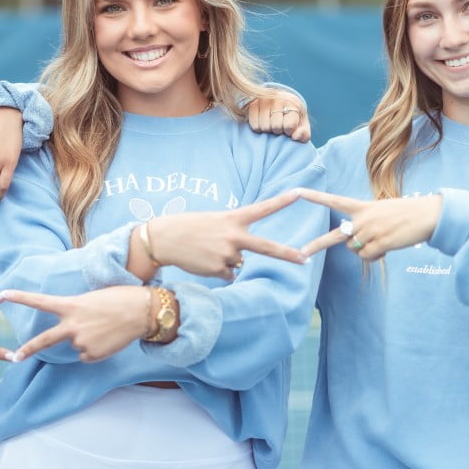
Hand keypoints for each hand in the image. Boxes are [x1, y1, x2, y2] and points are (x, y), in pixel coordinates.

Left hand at [2, 286, 152, 362]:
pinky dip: (95, 349)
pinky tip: (108, 339)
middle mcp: (72, 326)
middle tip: (15, 358)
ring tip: (105, 328)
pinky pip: (87, 355)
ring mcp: (81, 342)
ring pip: (76, 345)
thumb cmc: (120, 299)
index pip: (40, 301)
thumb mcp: (93, 299)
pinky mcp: (92, 355)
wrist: (143, 312)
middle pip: (44, 340)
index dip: (20, 297)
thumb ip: (77, 312)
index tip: (2, 294)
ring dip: (87, 339)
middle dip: (28, 349)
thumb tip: (74, 333)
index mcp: (71, 305)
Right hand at [130, 190, 307, 281]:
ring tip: (205, 250)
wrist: (163, 239)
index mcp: (232, 219)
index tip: (299, 193)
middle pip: (266, 248)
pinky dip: (218, 270)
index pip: (262, 209)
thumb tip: (240, 261)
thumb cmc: (188, 228)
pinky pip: (227, 274)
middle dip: (287, 255)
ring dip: (225, 259)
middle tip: (305, 259)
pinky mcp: (218, 270)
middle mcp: (233, 236)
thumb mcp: (213, 221)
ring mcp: (227, 254)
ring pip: (237, 263)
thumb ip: (232, 234)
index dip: (281, 202)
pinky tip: (203, 261)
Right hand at [247, 90, 309, 141]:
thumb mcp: (302, 125)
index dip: (289, 131)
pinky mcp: (253, 104)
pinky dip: (258, 128)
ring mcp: (264, 100)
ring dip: (268, 129)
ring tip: (271, 123)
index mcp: (292, 103)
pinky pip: (254, 125)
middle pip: (276, 127)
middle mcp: (278, 98)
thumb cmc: (292, 118)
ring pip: (264, 127)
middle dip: (278, 130)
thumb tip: (295, 136)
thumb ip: (304, 134)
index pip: (289, 126)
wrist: (281, 102)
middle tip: (279, 125)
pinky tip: (262, 122)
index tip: (289, 128)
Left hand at [297, 190, 442, 260]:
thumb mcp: (381, 212)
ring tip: (383, 240)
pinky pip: (368, 257)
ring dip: (366, 250)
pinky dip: (376, 256)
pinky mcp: (381, 243)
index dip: (315, 197)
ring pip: (355, 250)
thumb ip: (363, 225)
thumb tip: (354, 246)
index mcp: (362, 207)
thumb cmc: (405, 214)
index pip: (334, 201)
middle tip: (301, 253)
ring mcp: (371, 231)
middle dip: (317, 245)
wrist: (428, 215)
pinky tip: (388, 247)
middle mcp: (363, 218)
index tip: (297, 191)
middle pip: (335, 236)